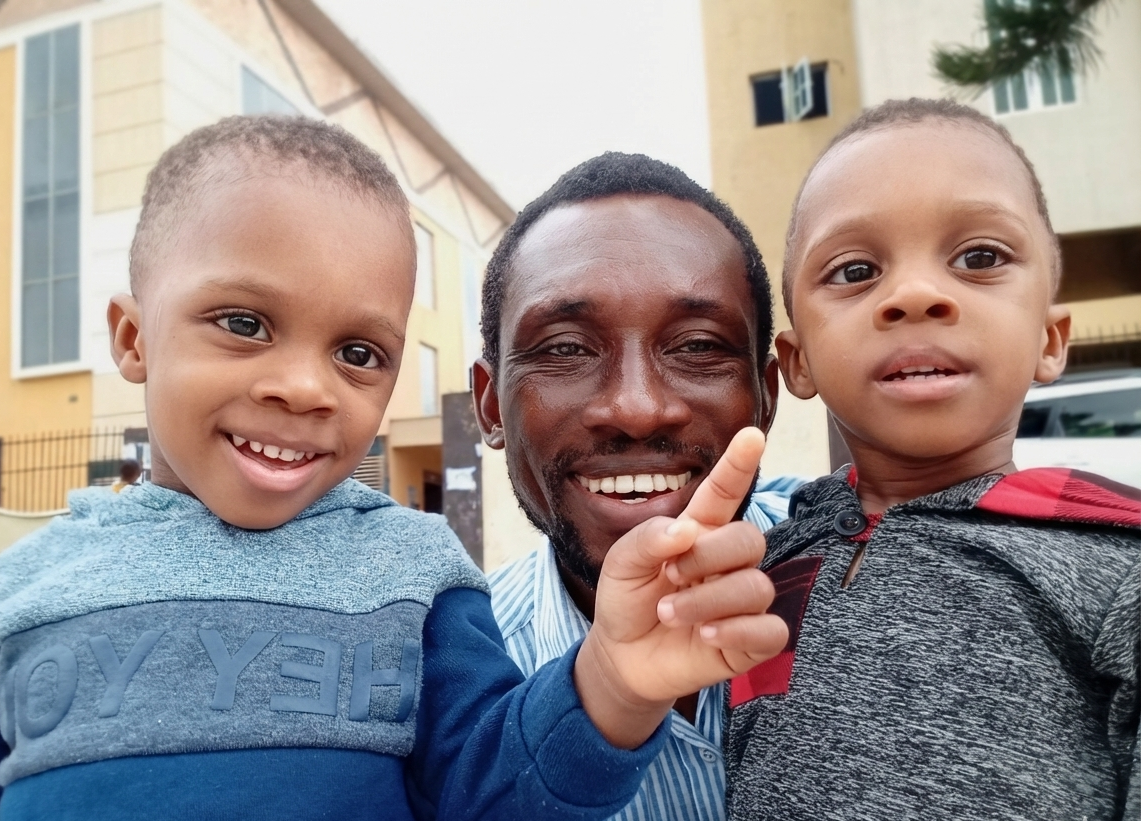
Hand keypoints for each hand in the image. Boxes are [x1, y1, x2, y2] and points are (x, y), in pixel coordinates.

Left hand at [574, 427, 788, 747]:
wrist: (622, 657)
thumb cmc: (627, 600)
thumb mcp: (621, 564)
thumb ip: (648, 539)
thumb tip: (686, 531)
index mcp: (699, 531)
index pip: (724, 492)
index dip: (738, 464)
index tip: (751, 435)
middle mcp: (727, 561)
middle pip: (749, 539)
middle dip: (708, 556)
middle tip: (670, 577)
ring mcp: (742, 601)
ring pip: (756, 586)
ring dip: (708, 600)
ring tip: (670, 613)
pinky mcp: (751, 641)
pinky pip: (772, 630)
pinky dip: (738, 631)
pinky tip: (706, 634)